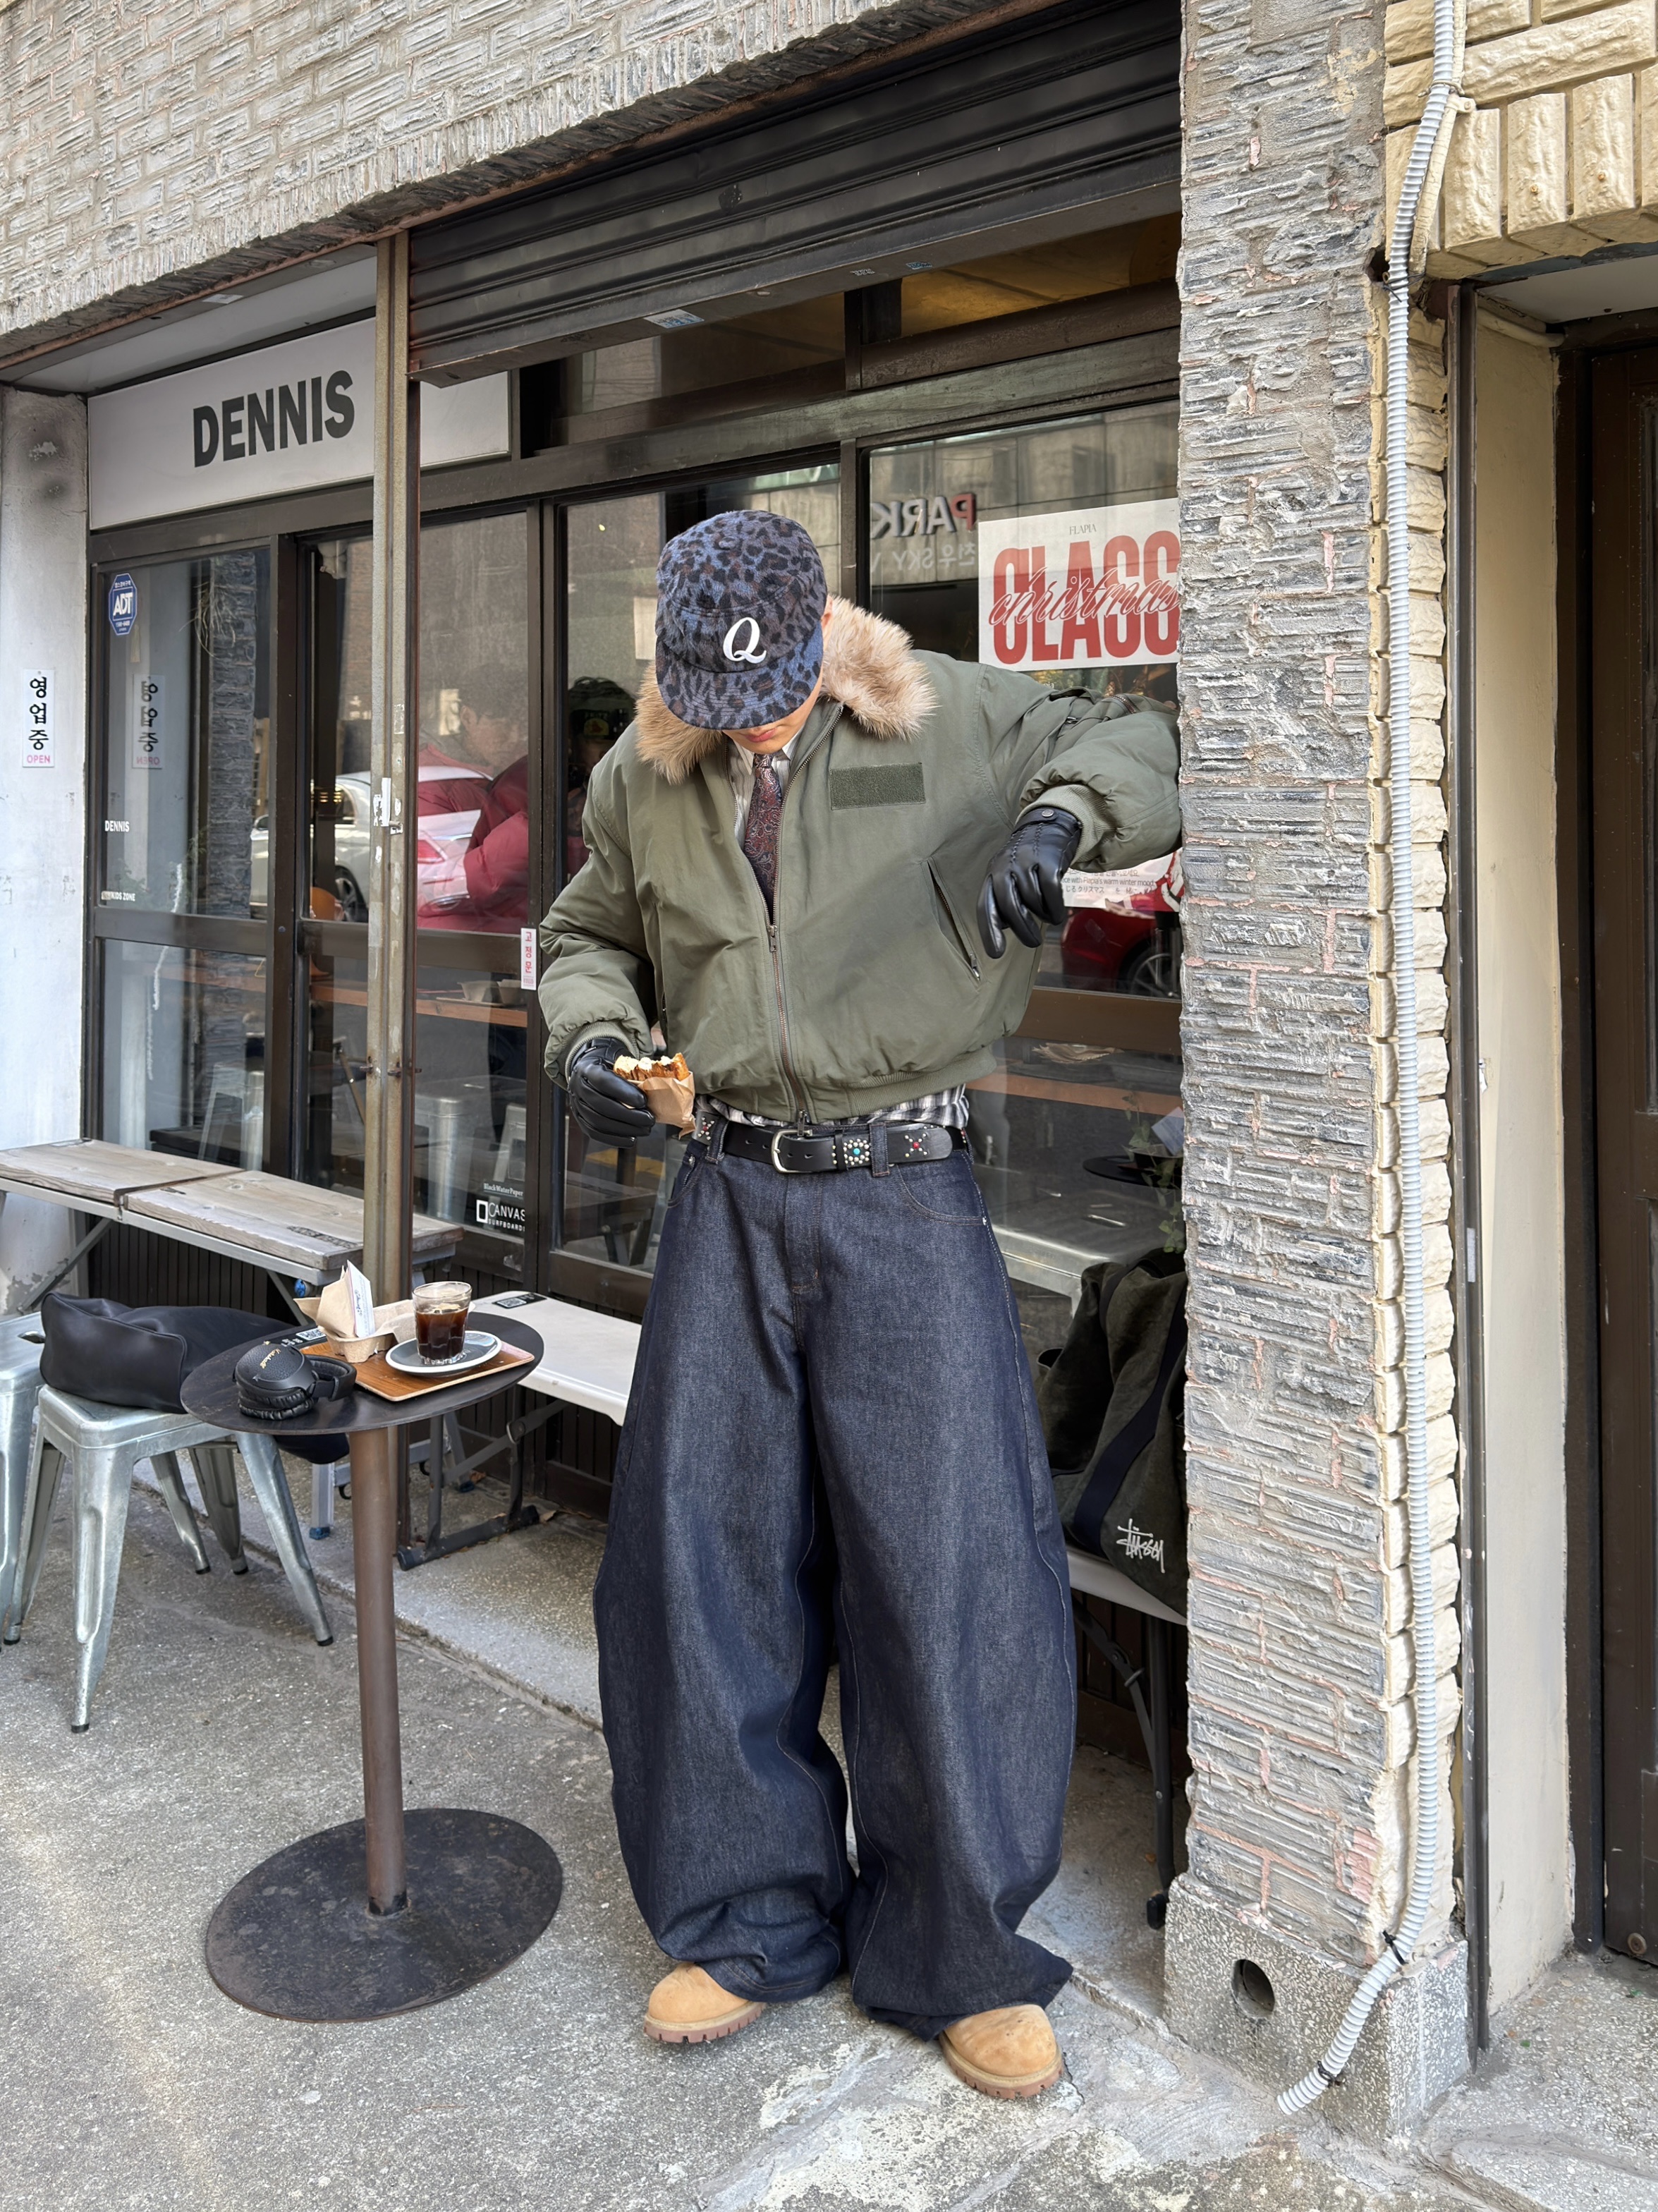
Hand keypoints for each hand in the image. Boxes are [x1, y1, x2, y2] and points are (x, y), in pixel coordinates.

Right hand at [567, 1037, 654, 1145]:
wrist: (587, 1067)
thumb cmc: (607, 1063)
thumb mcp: (617, 1057)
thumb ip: (631, 1069)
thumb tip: (655, 1083)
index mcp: (587, 1069)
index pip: (604, 1082)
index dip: (624, 1093)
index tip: (644, 1101)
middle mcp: (578, 1087)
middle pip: (601, 1105)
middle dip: (628, 1115)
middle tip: (649, 1119)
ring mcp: (576, 1105)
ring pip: (598, 1122)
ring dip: (624, 1129)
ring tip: (644, 1129)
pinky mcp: (579, 1119)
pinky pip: (594, 1133)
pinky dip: (614, 1139)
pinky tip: (631, 1139)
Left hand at [976, 807, 1082, 958]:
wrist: (1048, 828)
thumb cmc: (1027, 863)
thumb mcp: (1008, 876)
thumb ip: (1004, 899)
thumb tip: (1004, 926)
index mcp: (992, 875)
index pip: (986, 905)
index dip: (989, 931)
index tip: (996, 953)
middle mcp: (1006, 867)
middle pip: (1010, 905)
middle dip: (1022, 929)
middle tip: (1033, 943)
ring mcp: (1027, 861)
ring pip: (1033, 900)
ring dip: (1042, 915)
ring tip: (1047, 917)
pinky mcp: (1048, 859)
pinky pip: (1052, 892)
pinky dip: (1056, 908)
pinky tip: (1057, 914)